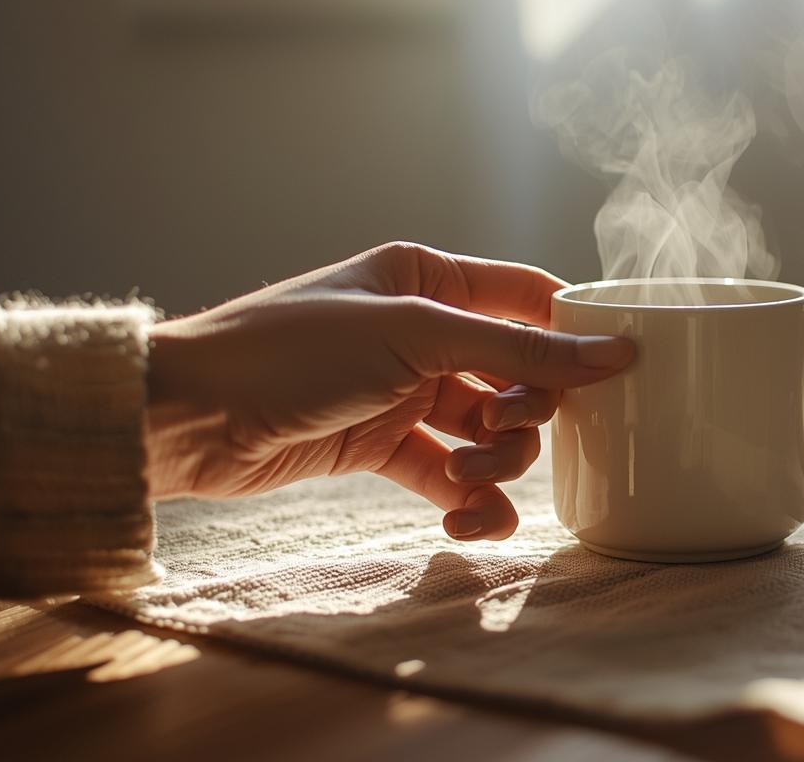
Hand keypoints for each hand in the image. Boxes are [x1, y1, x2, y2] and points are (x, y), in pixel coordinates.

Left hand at [143, 242, 632, 540]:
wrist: (188, 418)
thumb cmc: (289, 352)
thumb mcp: (413, 335)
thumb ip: (516, 348)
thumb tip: (614, 351)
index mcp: (429, 278)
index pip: (530, 299)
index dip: (574, 338)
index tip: (615, 379)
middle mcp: (423, 331)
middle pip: (520, 375)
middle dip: (525, 414)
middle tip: (499, 433)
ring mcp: (404, 391)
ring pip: (490, 431)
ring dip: (496, 462)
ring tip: (467, 478)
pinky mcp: (382, 447)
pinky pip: (451, 476)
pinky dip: (468, 501)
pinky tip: (466, 526)